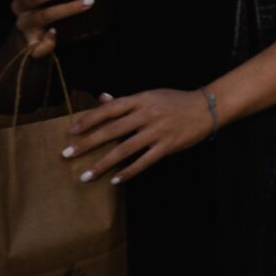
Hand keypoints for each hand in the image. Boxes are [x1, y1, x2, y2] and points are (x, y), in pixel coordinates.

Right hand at [10, 0, 93, 60]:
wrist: (29, 38)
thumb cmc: (47, 6)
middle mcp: (19, 6)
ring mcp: (24, 24)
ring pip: (42, 16)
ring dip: (65, 9)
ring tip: (88, 2)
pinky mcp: (30, 42)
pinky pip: (36, 45)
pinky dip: (45, 41)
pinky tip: (55, 34)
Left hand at [61, 88, 214, 185]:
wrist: (208, 107)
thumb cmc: (176, 101)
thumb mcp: (151, 95)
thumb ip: (126, 100)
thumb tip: (101, 98)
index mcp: (141, 100)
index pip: (109, 109)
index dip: (89, 120)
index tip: (72, 131)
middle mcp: (147, 114)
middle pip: (112, 131)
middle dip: (87, 144)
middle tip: (67, 155)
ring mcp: (158, 131)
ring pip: (124, 149)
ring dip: (103, 164)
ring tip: (85, 176)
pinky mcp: (168, 146)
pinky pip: (144, 161)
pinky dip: (128, 171)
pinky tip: (115, 180)